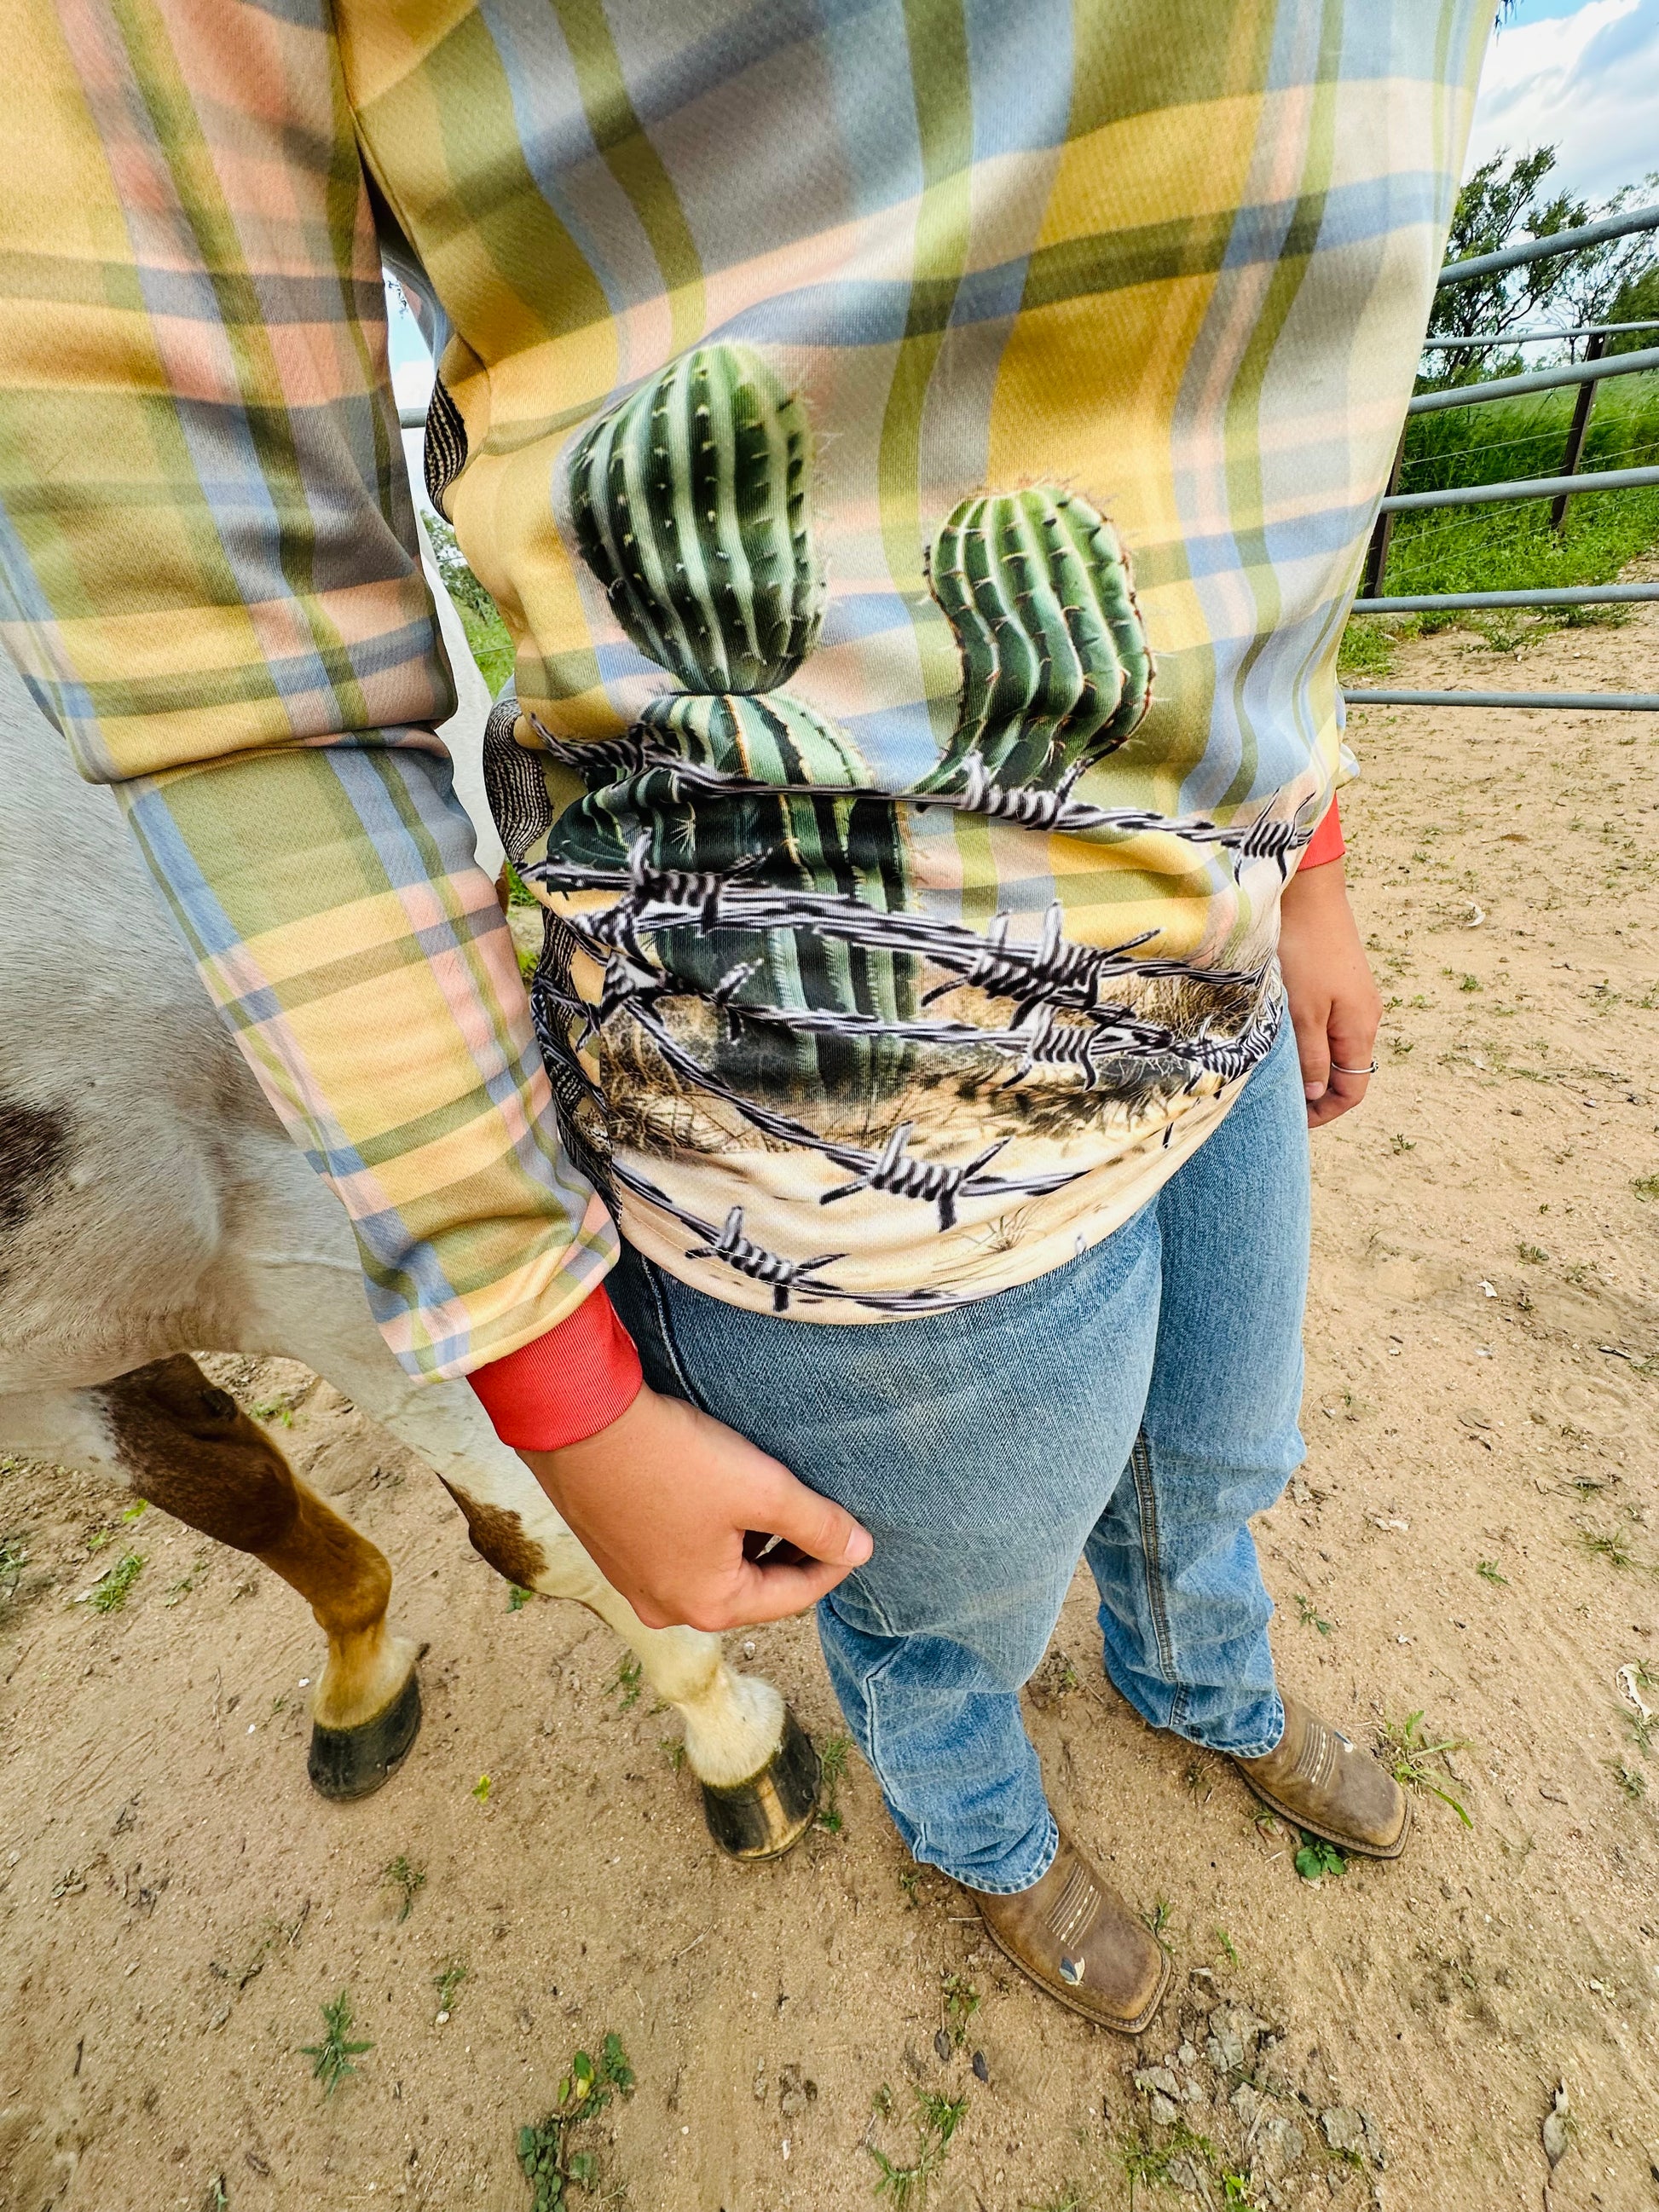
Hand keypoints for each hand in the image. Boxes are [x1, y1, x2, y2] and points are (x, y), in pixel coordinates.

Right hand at [519, 1384, 872, 1631]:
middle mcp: (666, 1607)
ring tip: (772, 1494)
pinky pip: (678, 1549)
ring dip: (748, 1538)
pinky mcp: (612, 1547)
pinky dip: (710, 1528)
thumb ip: (818, 1525)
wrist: (578, 1419)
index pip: (793, 1596)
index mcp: (708, 1606)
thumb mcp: (762, 1490)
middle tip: (819, 1510)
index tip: (858, 1532)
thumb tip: (861, 1551)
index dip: (833, 1562)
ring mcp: (632, 1580)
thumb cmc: (672, 1458)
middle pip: (752, 1586)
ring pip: (714, 1566)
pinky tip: (720, 1489)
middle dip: (789, 1551)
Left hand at [1277, 858, 1381, 1128]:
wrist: (1308, 894)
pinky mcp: (1339, 982)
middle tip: (1280, 1101)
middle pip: (1345, 1071)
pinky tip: (1284, 1038)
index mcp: (1360, 1029)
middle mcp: (1364, 1016)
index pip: (1352, 1089)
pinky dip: (1310, 1041)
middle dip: (1316, 1092)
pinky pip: (1329, 1025)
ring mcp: (1353, 998)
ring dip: (1310, 1066)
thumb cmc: (1305, 951)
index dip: (1325, 1111)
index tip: (1294, 1120)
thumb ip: (1310, 1056)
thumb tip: (1315, 1094)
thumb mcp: (1302, 1012)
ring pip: (1336, 1048)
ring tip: (1278, 1072)